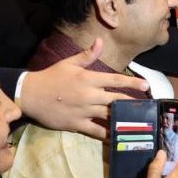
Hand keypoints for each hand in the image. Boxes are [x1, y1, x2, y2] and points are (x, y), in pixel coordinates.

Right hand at [20, 38, 150, 139]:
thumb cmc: (51, 76)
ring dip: (123, 118)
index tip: (146, 86)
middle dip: (133, 103)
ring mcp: (83, 111)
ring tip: (138, 121)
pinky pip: (95, 131)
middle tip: (146, 106)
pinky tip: (118, 136)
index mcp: (88, 78)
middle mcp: (88, 95)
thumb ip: (88, 55)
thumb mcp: (69, 63)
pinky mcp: (76, 124)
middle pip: (116, 100)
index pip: (115, 80)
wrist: (30, 94)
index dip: (132, 83)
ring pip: (108, 116)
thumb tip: (100, 41)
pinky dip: (107, 134)